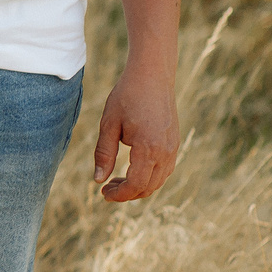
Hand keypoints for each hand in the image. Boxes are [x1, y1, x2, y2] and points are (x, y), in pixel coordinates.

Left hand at [93, 61, 179, 201]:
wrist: (152, 76)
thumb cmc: (126, 96)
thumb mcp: (108, 124)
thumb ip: (104, 154)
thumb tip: (98, 180)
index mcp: (148, 148)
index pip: (135, 184)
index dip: (119, 195)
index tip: (103, 194)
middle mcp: (165, 152)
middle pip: (148, 187)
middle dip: (127, 193)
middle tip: (106, 189)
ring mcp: (173, 148)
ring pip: (158, 181)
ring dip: (138, 187)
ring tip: (115, 181)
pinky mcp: (174, 143)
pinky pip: (164, 170)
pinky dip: (149, 177)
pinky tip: (131, 170)